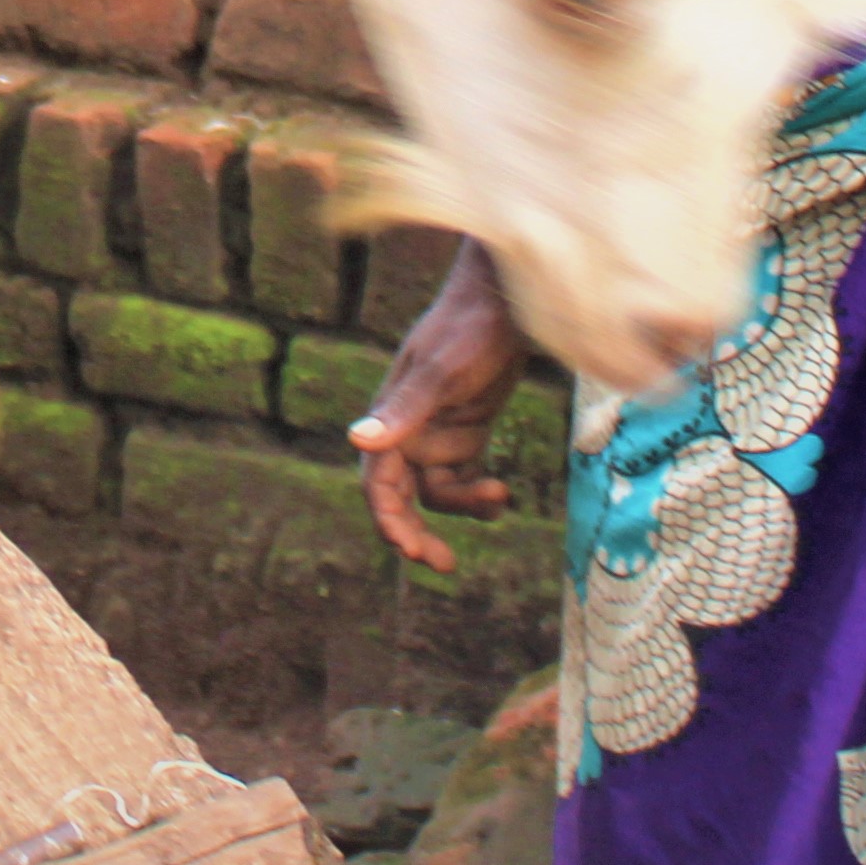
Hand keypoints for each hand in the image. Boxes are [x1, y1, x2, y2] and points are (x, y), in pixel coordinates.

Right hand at [346, 242, 522, 575]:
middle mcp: (408, 432)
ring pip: (437, 492)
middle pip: (402, 497)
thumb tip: (357, 438)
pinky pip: (463, 479)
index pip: (377, 482)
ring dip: (463, 506)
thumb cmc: (469, 329)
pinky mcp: (466, 432)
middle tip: (441, 563)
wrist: (509, 301)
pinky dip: (478, 495)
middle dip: (417, 532)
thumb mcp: (440, 371)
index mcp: (391, 419)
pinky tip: (501, 494)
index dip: (388, 518)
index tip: (409, 549)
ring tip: (498, 497)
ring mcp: (437, 433)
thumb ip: (403, 409)